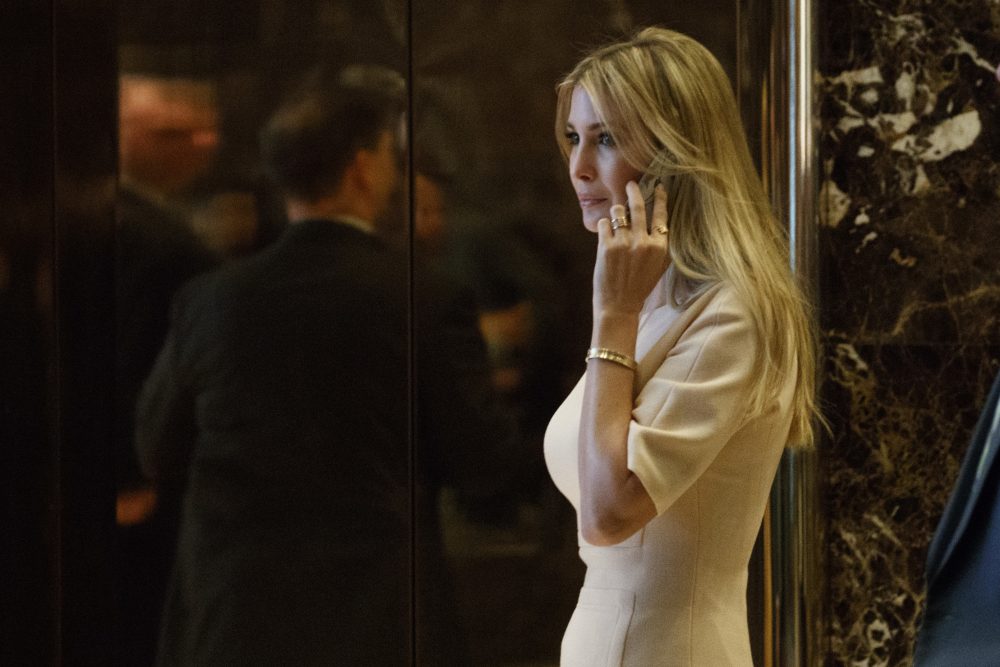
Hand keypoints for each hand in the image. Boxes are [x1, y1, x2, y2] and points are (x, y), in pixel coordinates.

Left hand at [593, 181, 669, 316]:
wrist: (619, 306)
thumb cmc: (639, 287)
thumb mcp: (659, 266)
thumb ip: (661, 245)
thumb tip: (663, 222)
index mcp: (660, 247)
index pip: (662, 215)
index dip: (660, 198)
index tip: (659, 187)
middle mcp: (643, 242)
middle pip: (638, 206)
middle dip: (634, 191)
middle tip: (631, 184)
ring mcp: (624, 243)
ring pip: (618, 212)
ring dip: (616, 213)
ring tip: (616, 220)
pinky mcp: (606, 246)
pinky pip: (604, 223)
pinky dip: (604, 226)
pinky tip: (606, 234)